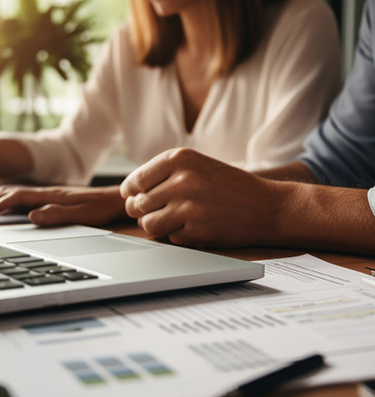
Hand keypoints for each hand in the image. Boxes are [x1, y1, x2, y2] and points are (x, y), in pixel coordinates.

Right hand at [0, 184, 127, 226]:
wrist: (117, 199)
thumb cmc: (102, 208)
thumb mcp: (82, 215)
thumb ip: (57, 215)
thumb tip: (32, 216)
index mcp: (51, 195)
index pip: (19, 197)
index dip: (1, 205)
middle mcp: (48, 192)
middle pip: (12, 192)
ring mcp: (50, 193)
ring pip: (17, 192)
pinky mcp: (53, 197)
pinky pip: (24, 196)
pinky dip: (9, 199)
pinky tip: (8, 207)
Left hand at [119, 148, 278, 247]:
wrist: (267, 206)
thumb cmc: (229, 186)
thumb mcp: (196, 166)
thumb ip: (163, 174)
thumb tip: (128, 194)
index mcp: (180, 158)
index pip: (136, 181)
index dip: (131, 194)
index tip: (134, 198)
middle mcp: (182, 180)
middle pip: (138, 205)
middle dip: (143, 211)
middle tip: (158, 211)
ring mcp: (189, 206)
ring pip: (148, 224)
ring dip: (156, 226)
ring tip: (172, 221)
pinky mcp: (197, 230)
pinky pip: (169, 238)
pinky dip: (177, 236)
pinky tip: (194, 226)